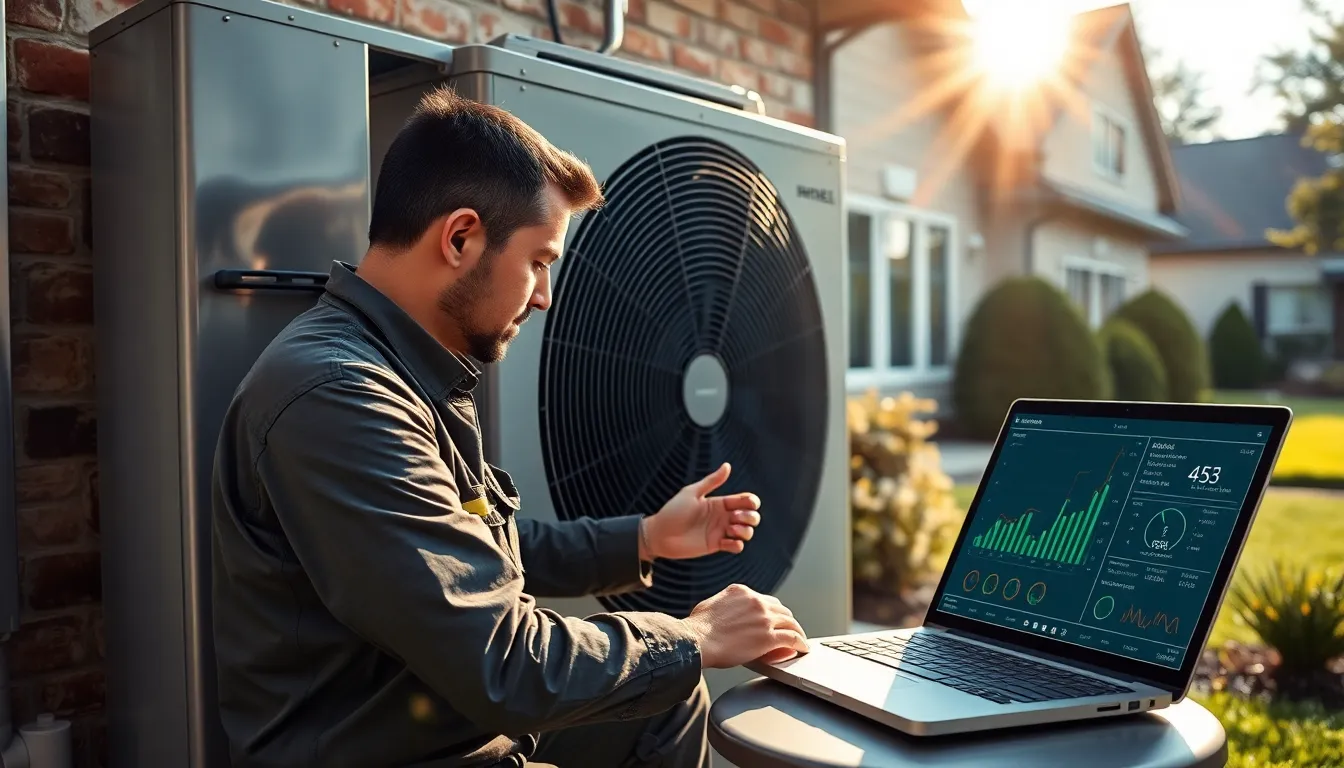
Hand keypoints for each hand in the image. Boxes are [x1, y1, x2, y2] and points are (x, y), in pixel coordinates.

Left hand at [640, 463, 759, 560]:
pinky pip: (736, 547)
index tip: (746, 504)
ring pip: (747, 532)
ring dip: (746, 531)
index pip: (745, 500)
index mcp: (719, 502)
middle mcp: (723, 517)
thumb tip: (728, 465)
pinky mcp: (716, 545)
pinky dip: (737, 545)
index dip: (751, 502)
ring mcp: (720, 532)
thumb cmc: (673, 511)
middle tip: (735, 517)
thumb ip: (711, 481)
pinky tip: (726, 542)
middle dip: (750, 517)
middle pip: (751, 516)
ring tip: (731, 530)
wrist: (660, 535)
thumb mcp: (692, 493)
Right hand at [682, 584, 809, 667]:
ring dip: (796, 631)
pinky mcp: (769, 637)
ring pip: (790, 622)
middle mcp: (756, 601)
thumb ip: (725, 604)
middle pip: (780, 609)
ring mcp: (764, 618)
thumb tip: (725, 612)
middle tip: (789, 629)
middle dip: (786, 619)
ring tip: (800, 640)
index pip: (765, 600)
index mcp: (741, 592)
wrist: (697, 641)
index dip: (772, 611)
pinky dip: (800, 643)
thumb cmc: (698, 628)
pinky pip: (792, 638)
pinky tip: (802, 648)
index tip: (774, 619)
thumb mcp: (711, 605)